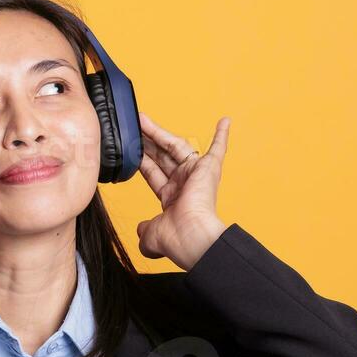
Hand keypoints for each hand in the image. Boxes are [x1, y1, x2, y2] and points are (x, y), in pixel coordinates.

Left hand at [135, 113, 230, 269]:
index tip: (132, 148)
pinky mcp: (208, 168)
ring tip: (142, 118)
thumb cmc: (174, 238)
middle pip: (161, 156)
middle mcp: (184, 184)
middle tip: (133, 127)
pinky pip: (218, 149)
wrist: (190, 236)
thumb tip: (142, 229)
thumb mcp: (149, 234)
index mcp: (171, 198)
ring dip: (158, 132)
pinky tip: (224, 121)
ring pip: (174, 146)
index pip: (153, 173)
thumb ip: (144, 229)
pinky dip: (222, 135)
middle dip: (146, 142)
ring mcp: (196, 175)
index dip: (142, 160)